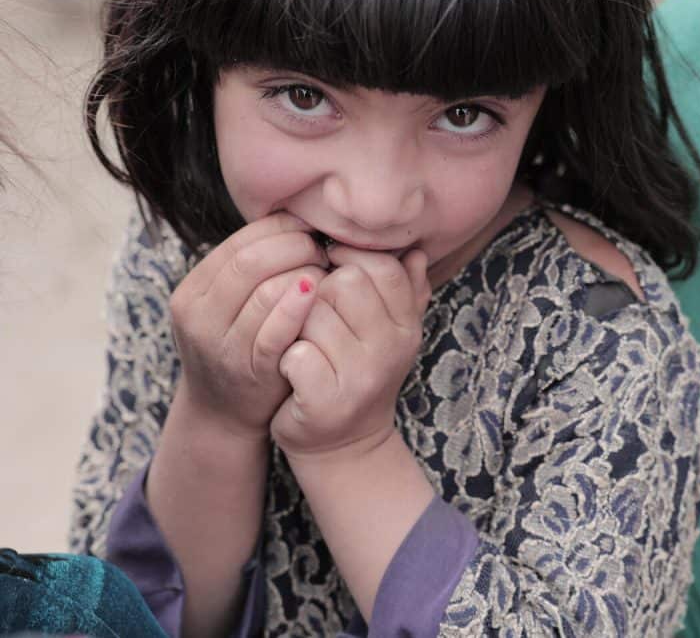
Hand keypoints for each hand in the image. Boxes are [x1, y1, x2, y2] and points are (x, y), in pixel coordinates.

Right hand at [169, 213, 328, 438]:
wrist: (225, 413)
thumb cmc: (242, 346)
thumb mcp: (232, 304)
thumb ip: (253, 268)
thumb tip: (299, 218)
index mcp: (193, 290)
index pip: (241, 242)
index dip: (282, 229)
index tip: (311, 230)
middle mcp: (198, 315)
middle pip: (252, 261)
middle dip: (296, 248)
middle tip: (324, 251)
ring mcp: (220, 344)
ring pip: (265, 290)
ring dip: (305, 274)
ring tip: (327, 275)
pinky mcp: (247, 368)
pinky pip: (276, 328)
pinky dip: (301, 305)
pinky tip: (320, 293)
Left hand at [270, 247, 430, 458]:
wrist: (344, 446)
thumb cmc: (358, 375)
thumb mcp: (388, 334)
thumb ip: (404, 291)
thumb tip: (413, 251)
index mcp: (407, 326)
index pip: (383, 267)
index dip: (349, 258)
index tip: (329, 268)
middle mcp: (392, 349)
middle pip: (343, 283)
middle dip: (319, 294)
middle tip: (316, 318)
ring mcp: (361, 377)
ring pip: (312, 315)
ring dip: (298, 328)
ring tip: (306, 347)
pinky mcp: (326, 401)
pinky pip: (295, 354)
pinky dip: (286, 361)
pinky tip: (294, 374)